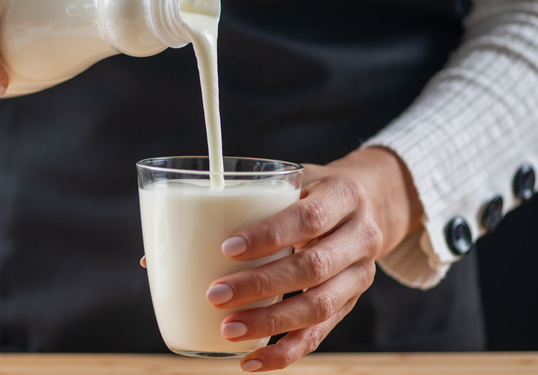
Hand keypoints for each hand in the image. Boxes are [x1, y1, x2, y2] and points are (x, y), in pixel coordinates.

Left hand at [205, 147, 423, 371]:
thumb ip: (245, 199)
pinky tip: (252, 360)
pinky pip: (320, 334)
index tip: (227, 248)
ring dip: (270, 322)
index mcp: (343, 194)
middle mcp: (361, 236)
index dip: (269, 235)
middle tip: (215, 294)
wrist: (370, 204)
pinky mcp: (349, 303)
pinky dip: (285, 351)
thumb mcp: (292, 180)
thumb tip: (167, 244)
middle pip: (313, 267)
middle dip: (261, 285)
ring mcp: (360, 275)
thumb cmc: (311, 191)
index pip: (309, 217)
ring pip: (319, 306)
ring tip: (228, 329)